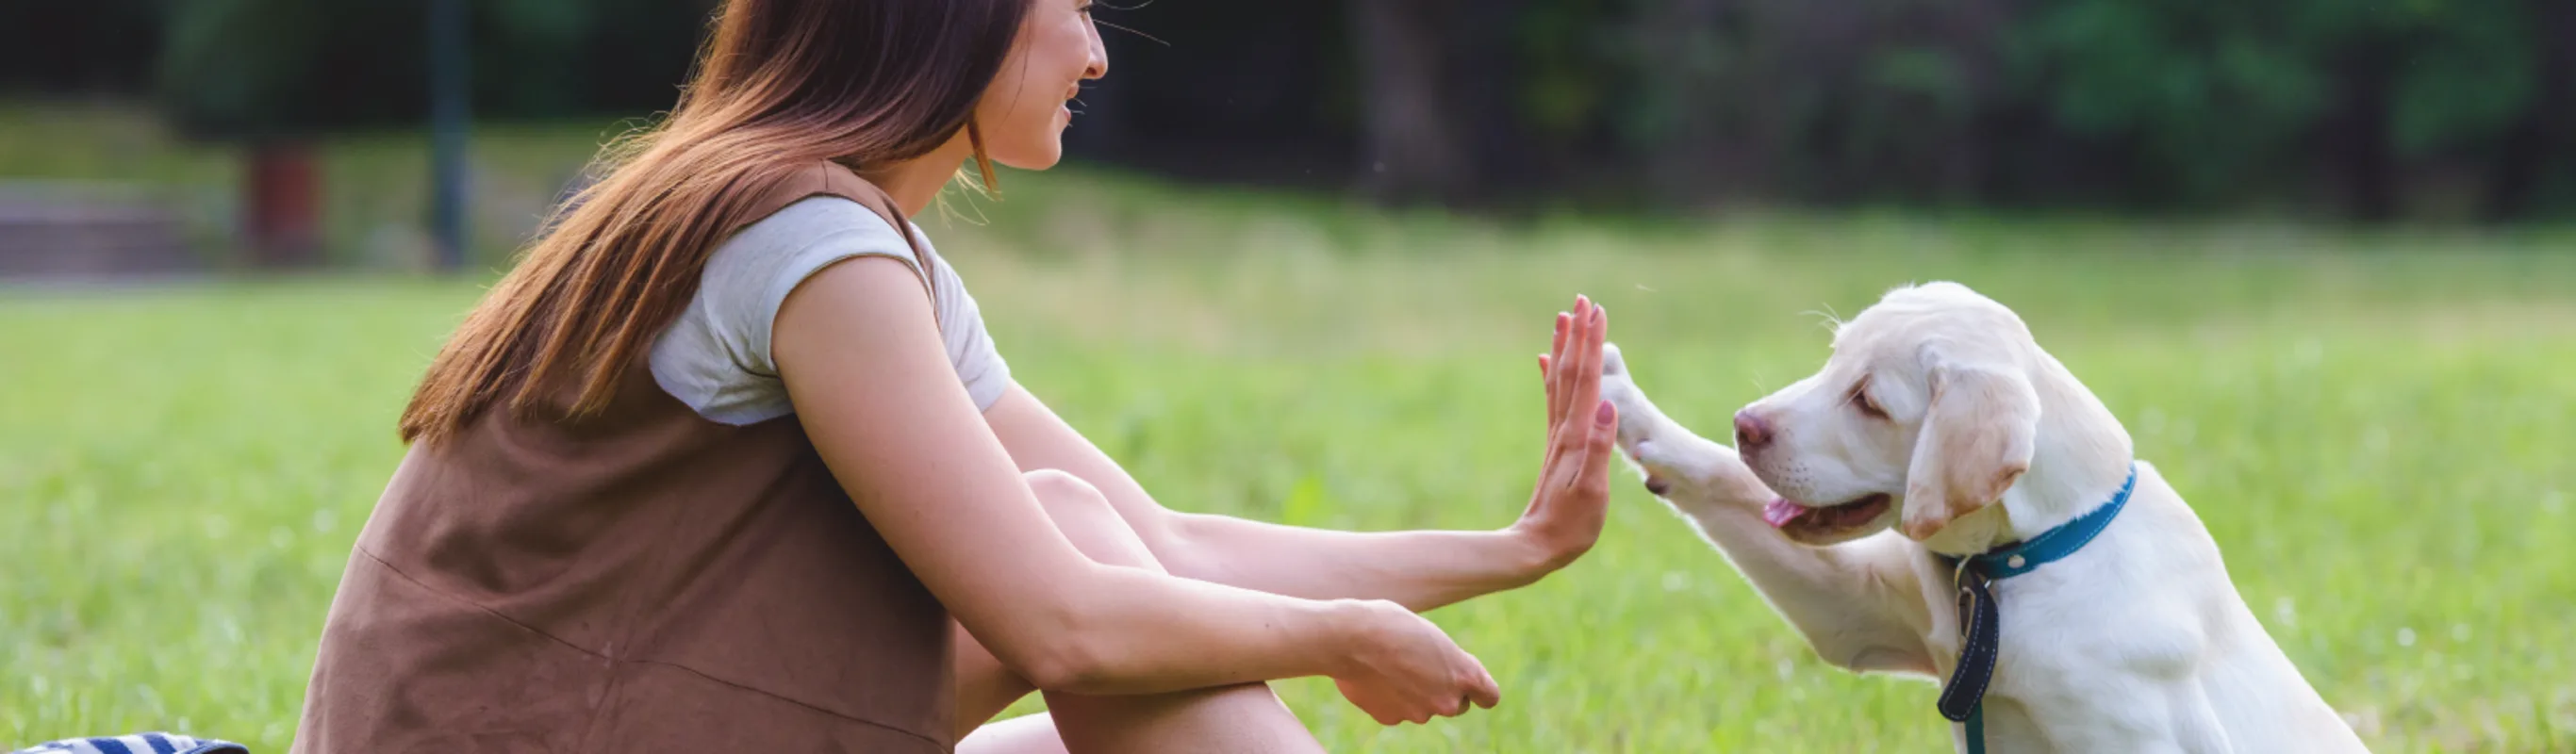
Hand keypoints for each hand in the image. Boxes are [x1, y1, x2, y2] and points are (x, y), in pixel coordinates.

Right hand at [1330, 600, 1501, 724]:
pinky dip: (1389, 698)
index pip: (1488, 696)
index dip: (1478, 690)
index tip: (1467, 683)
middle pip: (1455, 705)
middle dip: (1442, 691)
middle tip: (1420, 667)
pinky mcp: (1391, 719)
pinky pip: (1396, 710)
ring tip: (1390, 665)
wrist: (1349, 638)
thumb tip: (1438, 678)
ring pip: (1423, 707)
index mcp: (1463, 674)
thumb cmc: (1391, 624)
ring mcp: (1419, 714)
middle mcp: (1447, 700)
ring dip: (1413, 693)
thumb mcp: (1431, 636)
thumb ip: (1443, 662)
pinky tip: (1374, 675)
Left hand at [1507, 295, 1618, 571]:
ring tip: (1565, 319)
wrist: (1536, 546)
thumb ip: (1598, 447)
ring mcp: (1558, 436)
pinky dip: (1553, 375)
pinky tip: (1546, 364)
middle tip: (1581, 299)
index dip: (1592, 345)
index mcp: (1577, 435)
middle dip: (1578, 335)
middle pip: (1572, 372)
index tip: (1595, 311)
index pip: (1587, 380)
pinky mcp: (1557, 447)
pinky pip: (1554, 400)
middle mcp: (1564, 429)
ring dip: (1565, 348)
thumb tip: (1607, 404)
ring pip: (1560, 381)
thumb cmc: (1570, 525)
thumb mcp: (1591, 490)